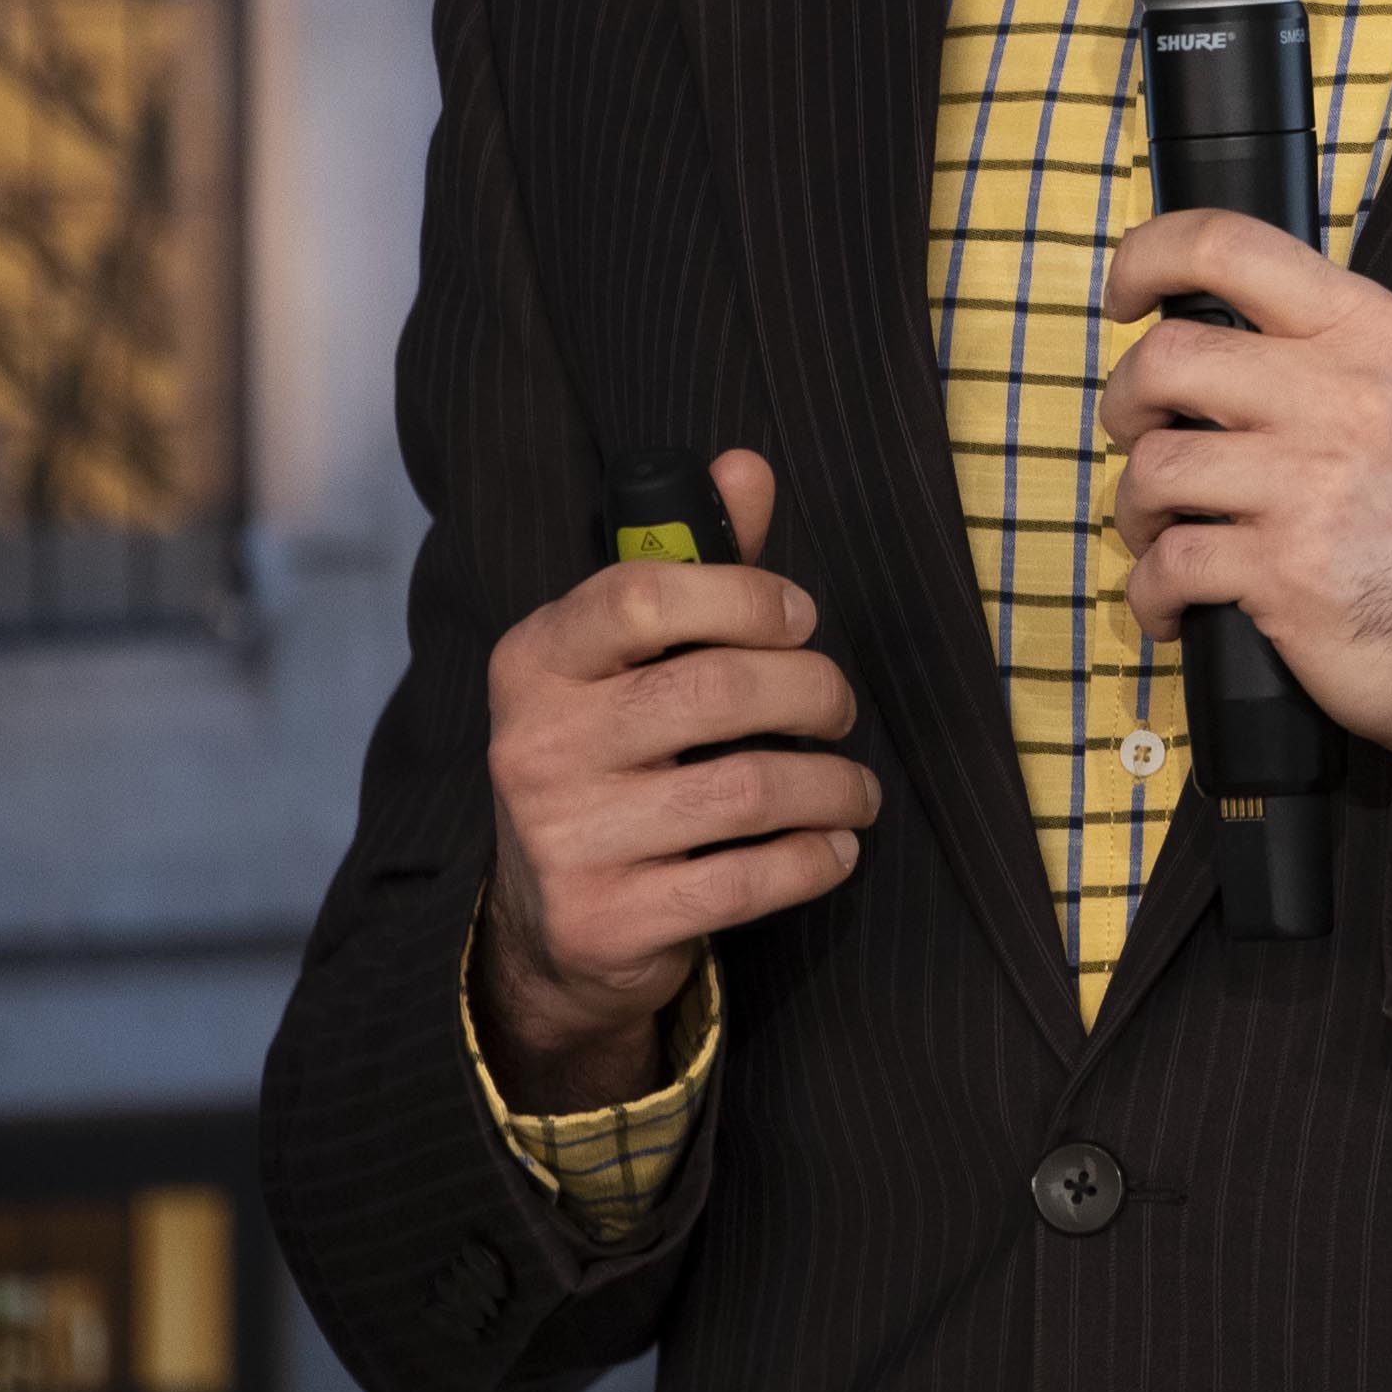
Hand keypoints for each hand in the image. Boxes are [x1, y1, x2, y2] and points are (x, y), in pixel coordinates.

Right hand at [475, 451, 875, 1108]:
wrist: (549, 925)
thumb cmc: (613, 761)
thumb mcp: (632, 663)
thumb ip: (693, 566)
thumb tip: (747, 466)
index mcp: (536, 660)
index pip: (639, 596)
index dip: (744, 596)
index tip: (801, 618)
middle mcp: (536, 744)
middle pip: (714, 690)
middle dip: (812, 692)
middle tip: (839, 709)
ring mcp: (565, 839)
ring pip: (746, 790)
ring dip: (833, 785)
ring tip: (855, 788)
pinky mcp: (607, 920)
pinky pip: (747, 879)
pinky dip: (815, 858)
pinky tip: (834, 846)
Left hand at [1095, 212, 1391, 773]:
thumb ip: (1317, 347)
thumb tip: (1197, 334)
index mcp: (1368, 332)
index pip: (1232, 246)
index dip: (1149, 257)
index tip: (1125, 297)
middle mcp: (1342, 392)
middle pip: (1166, 359)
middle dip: (1125, 406)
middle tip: (1140, 437)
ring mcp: (1312, 482)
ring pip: (1153, 465)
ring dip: (1136, 509)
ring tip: (1164, 532)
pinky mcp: (1285, 568)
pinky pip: (1166, 564)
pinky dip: (1150, 592)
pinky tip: (1172, 604)